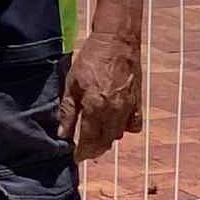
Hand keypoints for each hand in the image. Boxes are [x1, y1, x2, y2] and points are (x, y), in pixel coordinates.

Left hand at [58, 32, 142, 162]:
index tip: (75, 157)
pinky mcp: (138, 102)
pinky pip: (133, 125)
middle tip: (84, 150)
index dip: (82, 152)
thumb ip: (68, 111)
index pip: (89, 141)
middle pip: (105, 142)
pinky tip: (115, 123)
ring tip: (96, 135)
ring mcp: (128, 108)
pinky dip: (124, 128)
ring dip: (107, 139)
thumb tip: (62, 135)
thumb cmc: (90, 60)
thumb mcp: (72, 84)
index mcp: (95, 108)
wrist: (117, 41)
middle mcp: (114, 112)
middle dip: (94, 150)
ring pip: (118, 135)